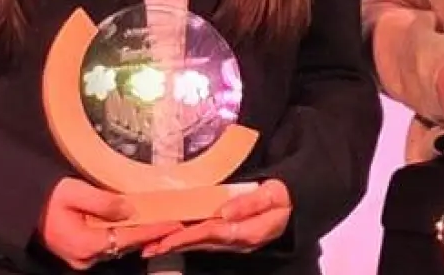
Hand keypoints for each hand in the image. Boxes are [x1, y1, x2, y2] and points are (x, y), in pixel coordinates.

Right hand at [36, 177, 178, 269]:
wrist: (23, 207)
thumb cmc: (47, 196)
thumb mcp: (74, 191)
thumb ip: (103, 202)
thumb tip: (129, 210)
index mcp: (85, 243)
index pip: (129, 237)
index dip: (153, 230)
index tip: (175, 224)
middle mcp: (85, 257)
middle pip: (126, 245)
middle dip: (150, 234)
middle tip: (175, 224)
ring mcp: (82, 258)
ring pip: (118, 247)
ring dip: (138, 236)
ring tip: (162, 224)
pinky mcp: (80, 253)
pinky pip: (108, 245)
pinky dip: (124, 236)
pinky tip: (137, 227)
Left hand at [142, 179, 292, 256]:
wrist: (295, 203)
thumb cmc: (284, 196)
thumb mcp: (273, 195)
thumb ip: (250, 203)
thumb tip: (224, 211)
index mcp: (247, 232)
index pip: (211, 233)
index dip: (188, 236)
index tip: (167, 238)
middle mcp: (237, 241)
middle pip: (200, 243)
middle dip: (174, 245)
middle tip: (148, 248)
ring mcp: (234, 240)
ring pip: (200, 244)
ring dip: (176, 245)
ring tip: (153, 246)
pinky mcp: (231, 235)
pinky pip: (205, 239)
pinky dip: (187, 239)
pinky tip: (173, 238)